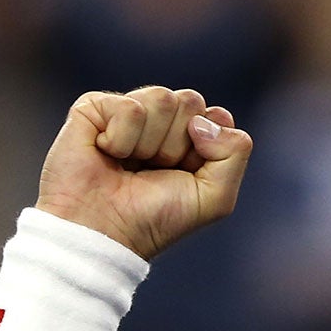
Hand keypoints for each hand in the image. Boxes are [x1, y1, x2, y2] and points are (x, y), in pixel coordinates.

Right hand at [34, 86, 253, 259]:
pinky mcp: (95, 107)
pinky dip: (122, 139)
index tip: (187, 173)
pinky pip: (130, 107)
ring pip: (162, 98)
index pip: (217, 117)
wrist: (105, 231)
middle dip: (178, 144)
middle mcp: (161, 121)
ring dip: (151, 144)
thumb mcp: (215, 197)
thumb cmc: (156, 218)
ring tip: (130, 165)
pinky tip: (107, 154)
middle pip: (191, 101)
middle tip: (155, 171)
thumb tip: (203, 118)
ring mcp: (128, 111)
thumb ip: (235, 153)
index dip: (208, 146)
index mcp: (191, 138)